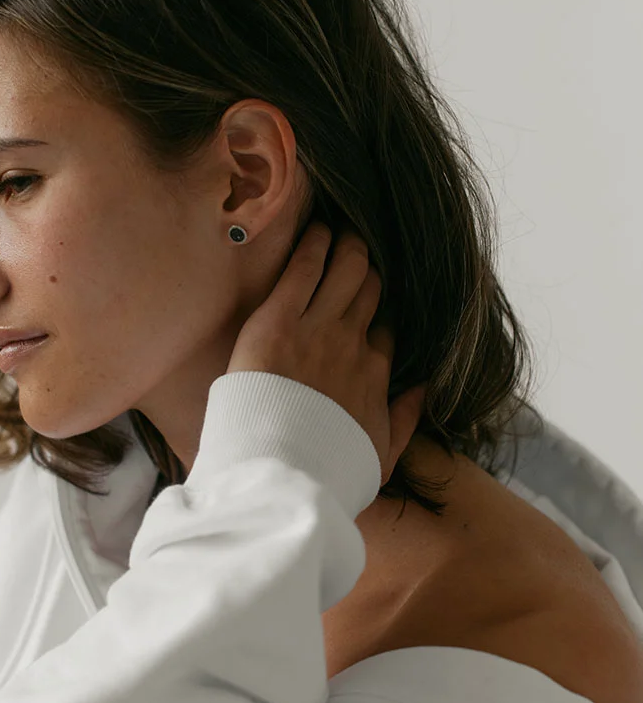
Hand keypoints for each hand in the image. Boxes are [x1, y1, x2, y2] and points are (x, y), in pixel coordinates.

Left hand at [226, 221, 425, 487]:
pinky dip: (314, 244)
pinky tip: (317, 228)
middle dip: (365, 268)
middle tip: (359, 247)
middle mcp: (352, 343)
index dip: (377, 309)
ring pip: (343, 270)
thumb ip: (405, 419)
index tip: (370, 298)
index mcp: (373, 374)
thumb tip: (424, 389)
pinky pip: (304, 269)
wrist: (284, 473)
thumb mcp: (380, 455)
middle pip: (367, 290)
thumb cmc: (328, 469)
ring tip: (342, 229)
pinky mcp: (279, 320)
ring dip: (346, 246)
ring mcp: (317, 328)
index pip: (382, 328)